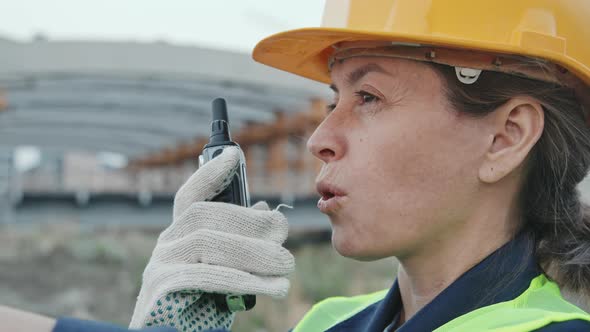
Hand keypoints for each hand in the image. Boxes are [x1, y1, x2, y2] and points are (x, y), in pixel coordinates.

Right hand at [129, 147, 293, 329]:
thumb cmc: (203, 306)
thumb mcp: (226, 270)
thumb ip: (239, 241)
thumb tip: (264, 209)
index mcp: (179, 235)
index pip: (190, 196)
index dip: (210, 173)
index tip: (234, 154)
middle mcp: (165, 244)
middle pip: (206, 216)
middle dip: (249, 221)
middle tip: (282, 232)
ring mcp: (158, 265)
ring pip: (209, 243)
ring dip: (254, 253)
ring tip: (286, 265)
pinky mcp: (160, 289)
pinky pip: (207, 276)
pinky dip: (243, 279)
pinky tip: (271, 286)